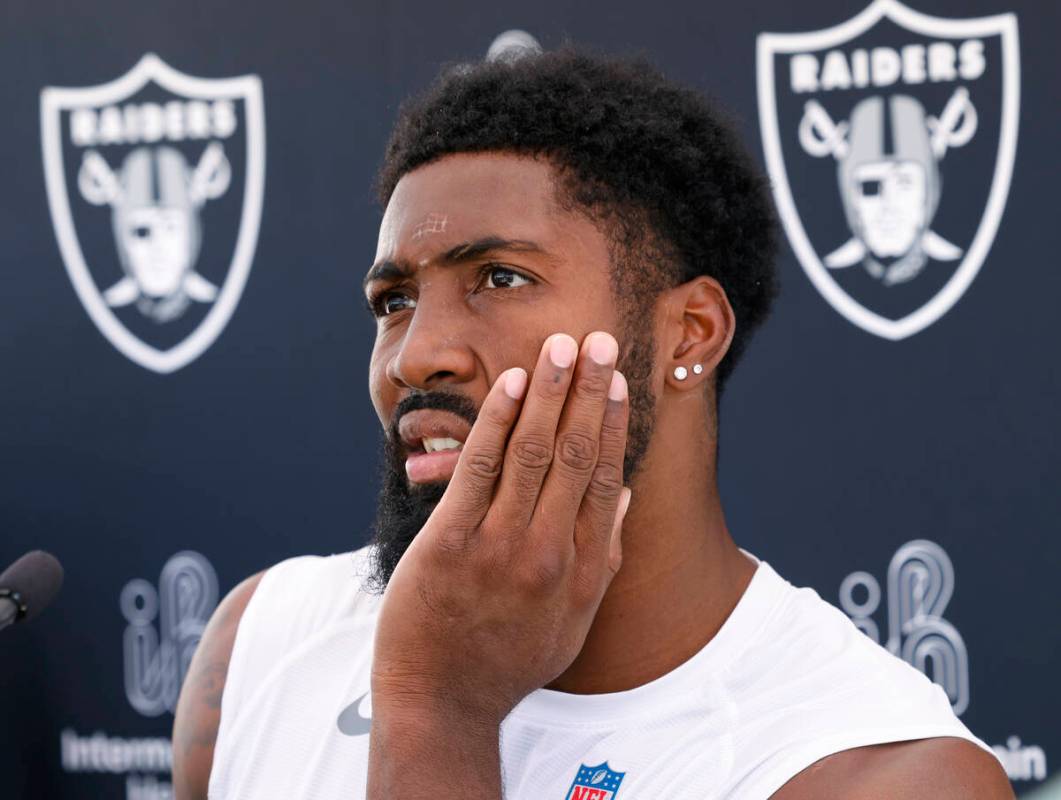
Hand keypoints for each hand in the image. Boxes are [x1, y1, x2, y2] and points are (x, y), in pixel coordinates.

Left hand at [371, 331, 630, 726]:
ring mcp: (499, 547)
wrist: (443, 700)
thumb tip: (620, 493)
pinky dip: (497, 422)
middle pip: (576, 455)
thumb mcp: (574, 619)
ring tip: (563, 346)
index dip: (613, 423)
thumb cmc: (508, 656)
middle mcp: (548, 552)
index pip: (606, 477)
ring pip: (532, 453)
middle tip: (601, 340)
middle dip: (589, 392)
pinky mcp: (450, 543)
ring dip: (550, 393)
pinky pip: (479, 470)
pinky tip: (512, 384)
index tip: (619, 381)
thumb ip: (602, 555)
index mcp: (583, 567)